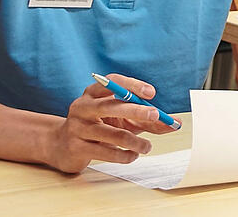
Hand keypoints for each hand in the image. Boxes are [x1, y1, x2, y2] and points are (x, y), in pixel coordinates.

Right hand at [43, 73, 180, 172]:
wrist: (62, 146)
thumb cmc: (99, 128)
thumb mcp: (122, 119)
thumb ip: (147, 120)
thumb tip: (175, 123)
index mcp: (92, 93)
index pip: (111, 82)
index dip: (131, 85)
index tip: (150, 92)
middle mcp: (82, 107)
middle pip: (110, 106)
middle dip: (135, 110)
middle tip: (156, 115)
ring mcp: (77, 128)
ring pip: (111, 134)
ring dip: (135, 141)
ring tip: (147, 147)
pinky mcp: (76, 147)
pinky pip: (106, 152)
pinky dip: (124, 155)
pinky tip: (133, 155)